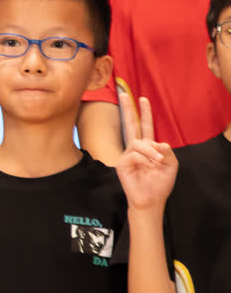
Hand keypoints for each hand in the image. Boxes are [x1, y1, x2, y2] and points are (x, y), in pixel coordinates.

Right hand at [116, 96, 176, 211]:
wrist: (151, 199)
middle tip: (124, 94)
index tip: (143, 99)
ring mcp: (127, 155)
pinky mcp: (122, 164)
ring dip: (151, 153)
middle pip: (131, 125)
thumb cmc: (160, 183)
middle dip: (129, 109)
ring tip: (157, 163)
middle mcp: (135, 149)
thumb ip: (167, 151)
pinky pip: (135, 155)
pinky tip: (149, 167)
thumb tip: (157, 142)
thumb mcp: (171, 164)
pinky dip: (145, 160)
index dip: (145, 113)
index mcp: (148, 147)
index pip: (146, 127)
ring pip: (139, 143)